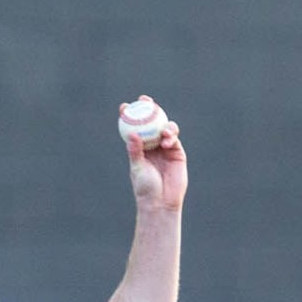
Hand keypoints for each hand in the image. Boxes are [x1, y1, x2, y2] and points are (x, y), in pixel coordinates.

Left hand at [123, 97, 185, 211]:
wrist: (162, 201)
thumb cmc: (146, 188)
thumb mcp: (138, 168)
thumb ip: (136, 151)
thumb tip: (131, 134)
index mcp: (139, 148)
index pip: (133, 128)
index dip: (130, 115)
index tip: (125, 106)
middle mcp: (151, 145)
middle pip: (150, 122)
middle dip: (149, 108)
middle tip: (145, 100)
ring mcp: (164, 148)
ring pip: (164, 128)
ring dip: (163, 125)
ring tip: (162, 132)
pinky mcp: (177, 152)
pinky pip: (173, 138)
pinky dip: (171, 136)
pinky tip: (167, 140)